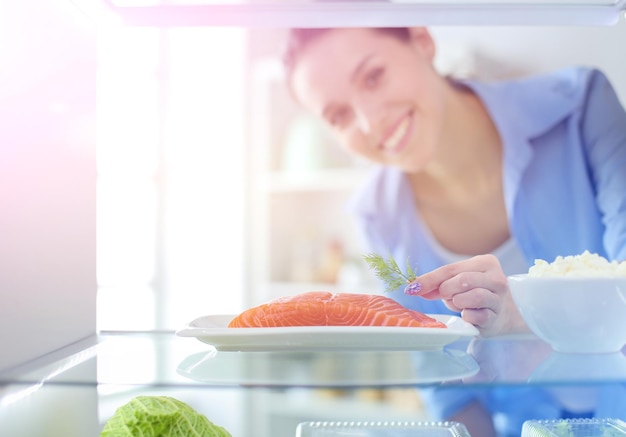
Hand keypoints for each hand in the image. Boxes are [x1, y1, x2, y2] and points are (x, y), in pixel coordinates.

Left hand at [414, 254, 529, 336]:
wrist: (502, 315)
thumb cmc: (476, 293)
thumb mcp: (457, 282)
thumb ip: (438, 283)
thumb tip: (414, 287)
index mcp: (485, 262)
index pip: (450, 269)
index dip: (429, 279)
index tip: (412, 288)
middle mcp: (496, 278)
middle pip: (461, 280)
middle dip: (446, 290)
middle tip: (445, 296)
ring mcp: (499, 299)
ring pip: (471, 297)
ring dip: (457, 302)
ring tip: (459, 304)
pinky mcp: (496, 318)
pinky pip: (474, 316)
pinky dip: (465, 316)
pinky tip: (468, 314)